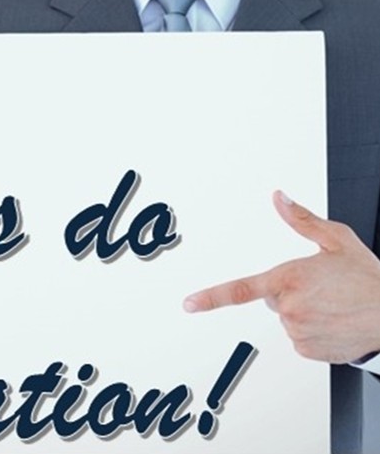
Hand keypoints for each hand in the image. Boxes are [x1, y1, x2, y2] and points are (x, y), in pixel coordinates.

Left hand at [183, 191, 379, 362]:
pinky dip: (314, 331)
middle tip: (321, 288)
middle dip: (289, 291)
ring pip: (288, 319)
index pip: (240, 290)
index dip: (211, 297)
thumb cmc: (369, 279)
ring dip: (304, 312)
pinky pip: (301, 338)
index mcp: (288, 279)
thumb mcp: (337, 239)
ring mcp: (299, 332)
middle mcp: (290, 308)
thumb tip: (279, 198)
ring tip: (333, 305)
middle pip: (273, 298)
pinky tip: (335, 322)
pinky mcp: (309, 351)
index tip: (189, 304)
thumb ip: (302, 219)